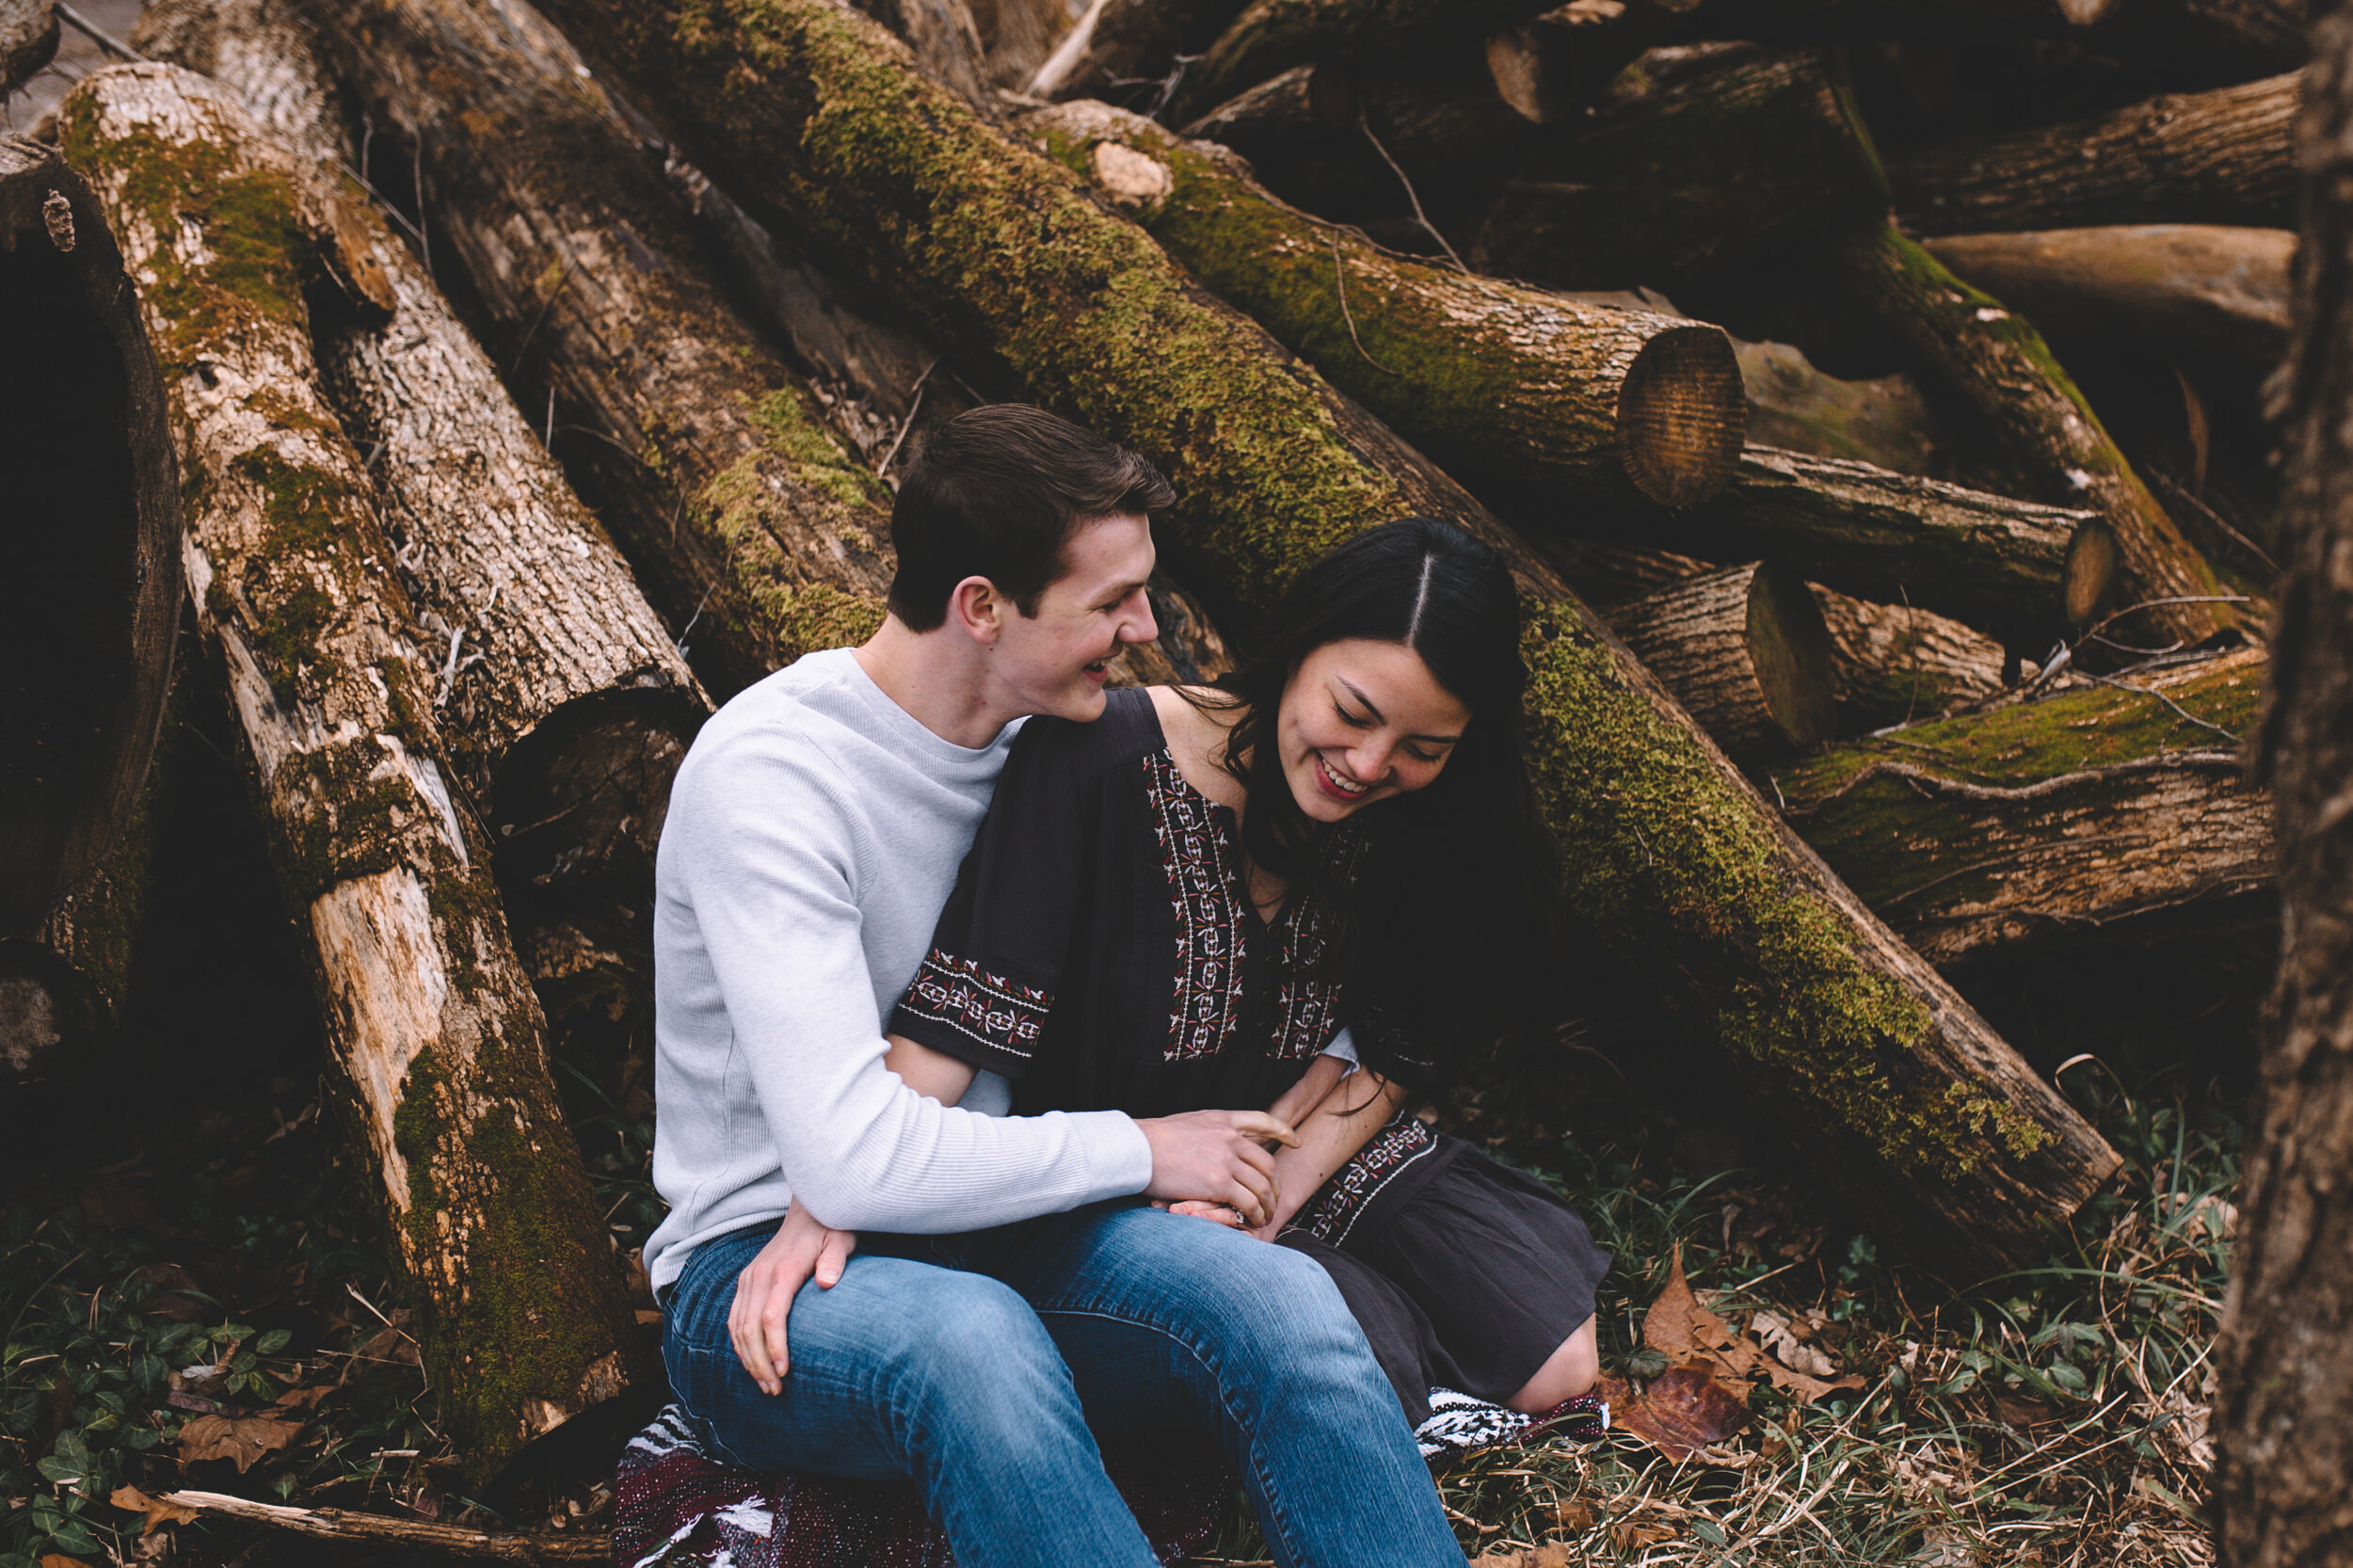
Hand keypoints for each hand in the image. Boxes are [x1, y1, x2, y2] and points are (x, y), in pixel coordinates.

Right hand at [728, 1203, 856, 1394]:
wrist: (808, 1211)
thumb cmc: (830, 1229)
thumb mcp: (840, 1240)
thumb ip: (834, 1261)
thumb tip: (827, 1283)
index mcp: (782, 1270)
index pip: (771, 1316)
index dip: (775, 1347)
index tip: (785, 1372)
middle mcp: (758, 1275)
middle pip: (749, 1328)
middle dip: (760, 1363)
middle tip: (775, 1390)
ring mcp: (748, 1278)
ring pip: (737, 1327)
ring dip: (748, 1359)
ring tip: (765, 1385)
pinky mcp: (745, 1281)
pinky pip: (734, 1319)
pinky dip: (739, 1344)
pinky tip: (752, 1363)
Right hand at [1138, 1109, 1297, 1229]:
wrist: (1137, 1148)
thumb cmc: (1151, 1140)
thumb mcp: (1186, 1123)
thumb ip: (1206, 1131)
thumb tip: (1209, 1140)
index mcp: (1222, 1120)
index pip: (1262, 1121)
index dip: (1283, 1132)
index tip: (1295, 1141)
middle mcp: (1229, 1137)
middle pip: (1266, 1163)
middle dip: (1275, 1183)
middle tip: (1275, 1198)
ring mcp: (1226, 1159)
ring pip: (1262, 1185)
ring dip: (1267, 1204)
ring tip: (1265, 1217)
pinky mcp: (1219, 1182)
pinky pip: (1248, 1201)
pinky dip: (1254, 1214)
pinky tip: (1252, 1221)